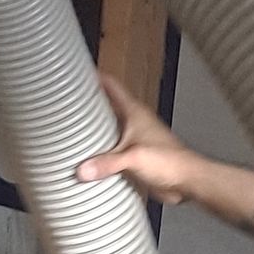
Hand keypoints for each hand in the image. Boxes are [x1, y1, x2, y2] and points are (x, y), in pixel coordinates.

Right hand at [75, 75, 218, 206]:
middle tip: (68, 104)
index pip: (112, 86)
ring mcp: (134, 139)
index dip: (96, 77)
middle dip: (89, 105)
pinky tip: (89, 158)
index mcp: (134, 112)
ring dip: (94, 130)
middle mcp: (133, 122)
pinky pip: (112, 151)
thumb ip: (106, 163)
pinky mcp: (135, 157)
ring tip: (72, 130)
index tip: (78, 72)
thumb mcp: (133, 157)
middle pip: (107, 107)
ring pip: (109, 129)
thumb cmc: (169, 161)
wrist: (185, 180)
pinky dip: (101, 152)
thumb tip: (82, 169)